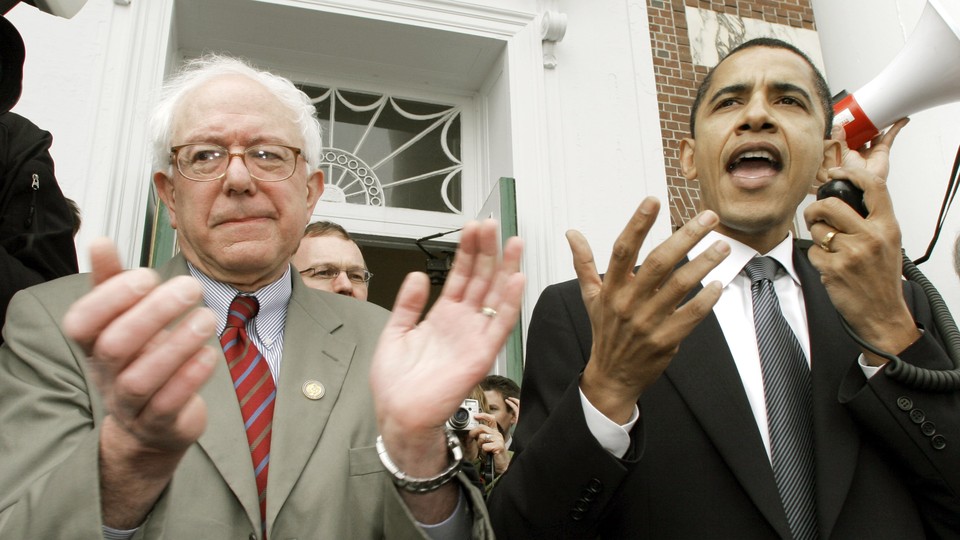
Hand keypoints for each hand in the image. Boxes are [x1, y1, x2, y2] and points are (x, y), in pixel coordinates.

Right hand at [61, 238, 217, 526]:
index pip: (82, 323)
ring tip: (207, 317)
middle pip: (114, 347)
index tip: (148, 275)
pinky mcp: (160, 425)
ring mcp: (131, 405)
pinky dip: (189, 377)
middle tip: (190, 287)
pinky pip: (169, 405)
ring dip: (177, 345)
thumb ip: (114, 283)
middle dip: (153, 314)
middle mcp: (106, 376)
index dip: (110, 298)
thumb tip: (100, 241)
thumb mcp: (125, 321)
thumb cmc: (140, 359)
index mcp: (93, 346)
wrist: (153, 425)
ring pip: (141, 379)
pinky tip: (211, 354)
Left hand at [370, 220, 523, 476]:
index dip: (467, 251)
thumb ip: (408, 304)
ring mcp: (473, 337)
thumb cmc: (396, 384)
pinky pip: (499, 325)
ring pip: (495, 296)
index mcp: (442, 317)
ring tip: (513, 243)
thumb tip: (418, 275)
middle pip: (481, 279)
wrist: (399, 415)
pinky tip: (516, 280)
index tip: (472, 228)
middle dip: (488, 251)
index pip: (460, 276)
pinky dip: (509, 303)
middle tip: (492, 225)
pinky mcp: (481, 355)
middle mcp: (462, 323)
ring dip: (506, 269)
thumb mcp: (396, 333)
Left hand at [470, 412, 509, 473]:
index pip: (491, 419)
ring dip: (480, 444)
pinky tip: (488, 453)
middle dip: (474, 432)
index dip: (483, 416)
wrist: (500, 464)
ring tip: (484, 449)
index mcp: (494, 431)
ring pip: (482, 437)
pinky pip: (485, 446)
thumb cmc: (492, 454)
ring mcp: (498, 439)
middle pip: (482, 427)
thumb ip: (480, 436)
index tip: (475, 416)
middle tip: (471, 438)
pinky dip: (484, 450)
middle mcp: (497, 434)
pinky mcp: (498, 446)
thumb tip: (471, 432)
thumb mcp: (485, 442)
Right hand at [576, 198, 728, 423]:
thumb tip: (572, 233)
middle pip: (658, 263)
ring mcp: (647, 322)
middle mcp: (627, 303)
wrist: (611, 376)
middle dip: (685, 237)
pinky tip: (719, 283)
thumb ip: (584, 263)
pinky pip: (691, 315)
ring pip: (680, 286)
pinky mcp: (665, 340)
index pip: (622, 250)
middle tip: (708, 217)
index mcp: (610, 288)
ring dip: (704, 263)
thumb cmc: (605, 331)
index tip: (653, 201)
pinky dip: (706, 299)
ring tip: (721, 245)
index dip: (637, 224)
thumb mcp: (591, 296)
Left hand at [805, 163, 919, 364]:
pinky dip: (817, 257)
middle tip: (815, 217)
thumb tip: (847, 193)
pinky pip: (813, 251)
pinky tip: (830, 266)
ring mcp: (852, 253)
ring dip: (817, 237)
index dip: (851, 174)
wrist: (882, 313)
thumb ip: (872, 218)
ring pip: (818, 230)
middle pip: (832, 205)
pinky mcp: (834, 269)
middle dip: (816, 209)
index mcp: (887, 226)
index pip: (873, 187)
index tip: (836, 173)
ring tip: (830, 248)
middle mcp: (871, 237)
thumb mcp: (888, 242)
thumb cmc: (882, 278)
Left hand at [832, 118, 908, 181]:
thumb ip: (839, 139)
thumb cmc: (848, 172)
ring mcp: (873, 150)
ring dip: (882, 124)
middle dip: (867, 124)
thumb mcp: (840, 152)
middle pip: (865, 133)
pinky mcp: (883, 151)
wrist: (860, 182)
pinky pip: (891, 136)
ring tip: (885, 112)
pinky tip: (902, 119)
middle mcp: (861, 150)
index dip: (851, 127)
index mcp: (848, 151)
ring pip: (878, 133)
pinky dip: (897, 128)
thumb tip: (837, 125)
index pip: (850, 136)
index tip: (851, 115)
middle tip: (868, 111)